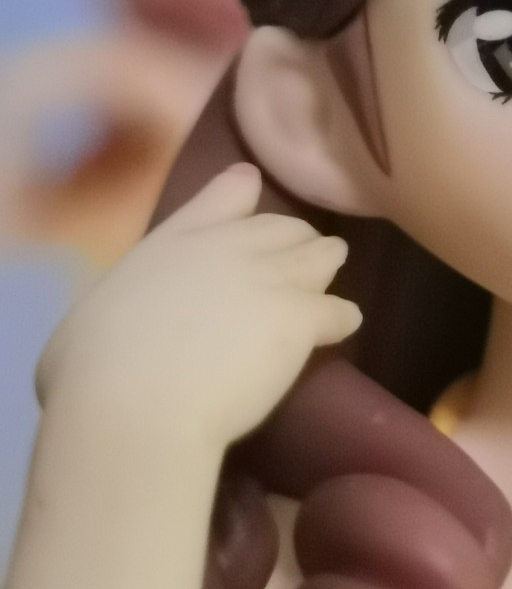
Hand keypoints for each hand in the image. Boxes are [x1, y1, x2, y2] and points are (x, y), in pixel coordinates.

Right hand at [36, 163, 361, 457]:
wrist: (136, 401)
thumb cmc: (92, 371)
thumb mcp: (89, 321)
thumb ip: (121, 309)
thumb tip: (113, 332)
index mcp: (171, 243)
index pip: (219, 199)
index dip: (241, 193)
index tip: (252, 186)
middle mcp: (226, 248)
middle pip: (282, 227)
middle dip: (293, 240)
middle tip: (298, 259)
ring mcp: (269, 278)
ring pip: (319, 257)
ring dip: (325, 265)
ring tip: (330, 279)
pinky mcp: (299, 318)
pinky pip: (339, 311)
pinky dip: (342, 318)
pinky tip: (344, 326)